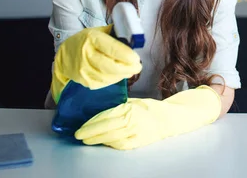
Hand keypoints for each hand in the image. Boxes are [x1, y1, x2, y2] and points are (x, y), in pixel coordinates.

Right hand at [51, 25, 141, 102]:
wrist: (65, 55)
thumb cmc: (85, 41)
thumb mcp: (98, 32)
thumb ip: (115, 34)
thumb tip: (134, 38)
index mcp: (92, 39)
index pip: (113, 49)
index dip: (127, 55)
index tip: (137, 58)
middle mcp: (87, 55)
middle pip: (112, 66)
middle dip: (129, 68)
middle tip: (138, 67)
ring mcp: (84, 70)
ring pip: (109, 77)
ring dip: (123, 75)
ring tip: (130, 70)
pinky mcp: (85, 81)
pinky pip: (104, 83)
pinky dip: (115, 79)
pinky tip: (119, 75)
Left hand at [75, 86, 220, 149]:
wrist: (168, 118)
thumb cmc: (150, 108)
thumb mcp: (134, 101)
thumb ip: (118, 104)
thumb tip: (99, 107)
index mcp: (130, 109)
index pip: (105, 116)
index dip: (90, 123)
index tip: (80, 126)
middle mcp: (131, 121)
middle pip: (105, 128)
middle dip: (89, 133)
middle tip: (78, 135)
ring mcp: (135, 133)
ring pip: (111, 138)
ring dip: (97, 139)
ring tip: (87, 139)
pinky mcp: (138, 142)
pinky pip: (120, 144)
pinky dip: (110, 144)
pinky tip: (104, 142)